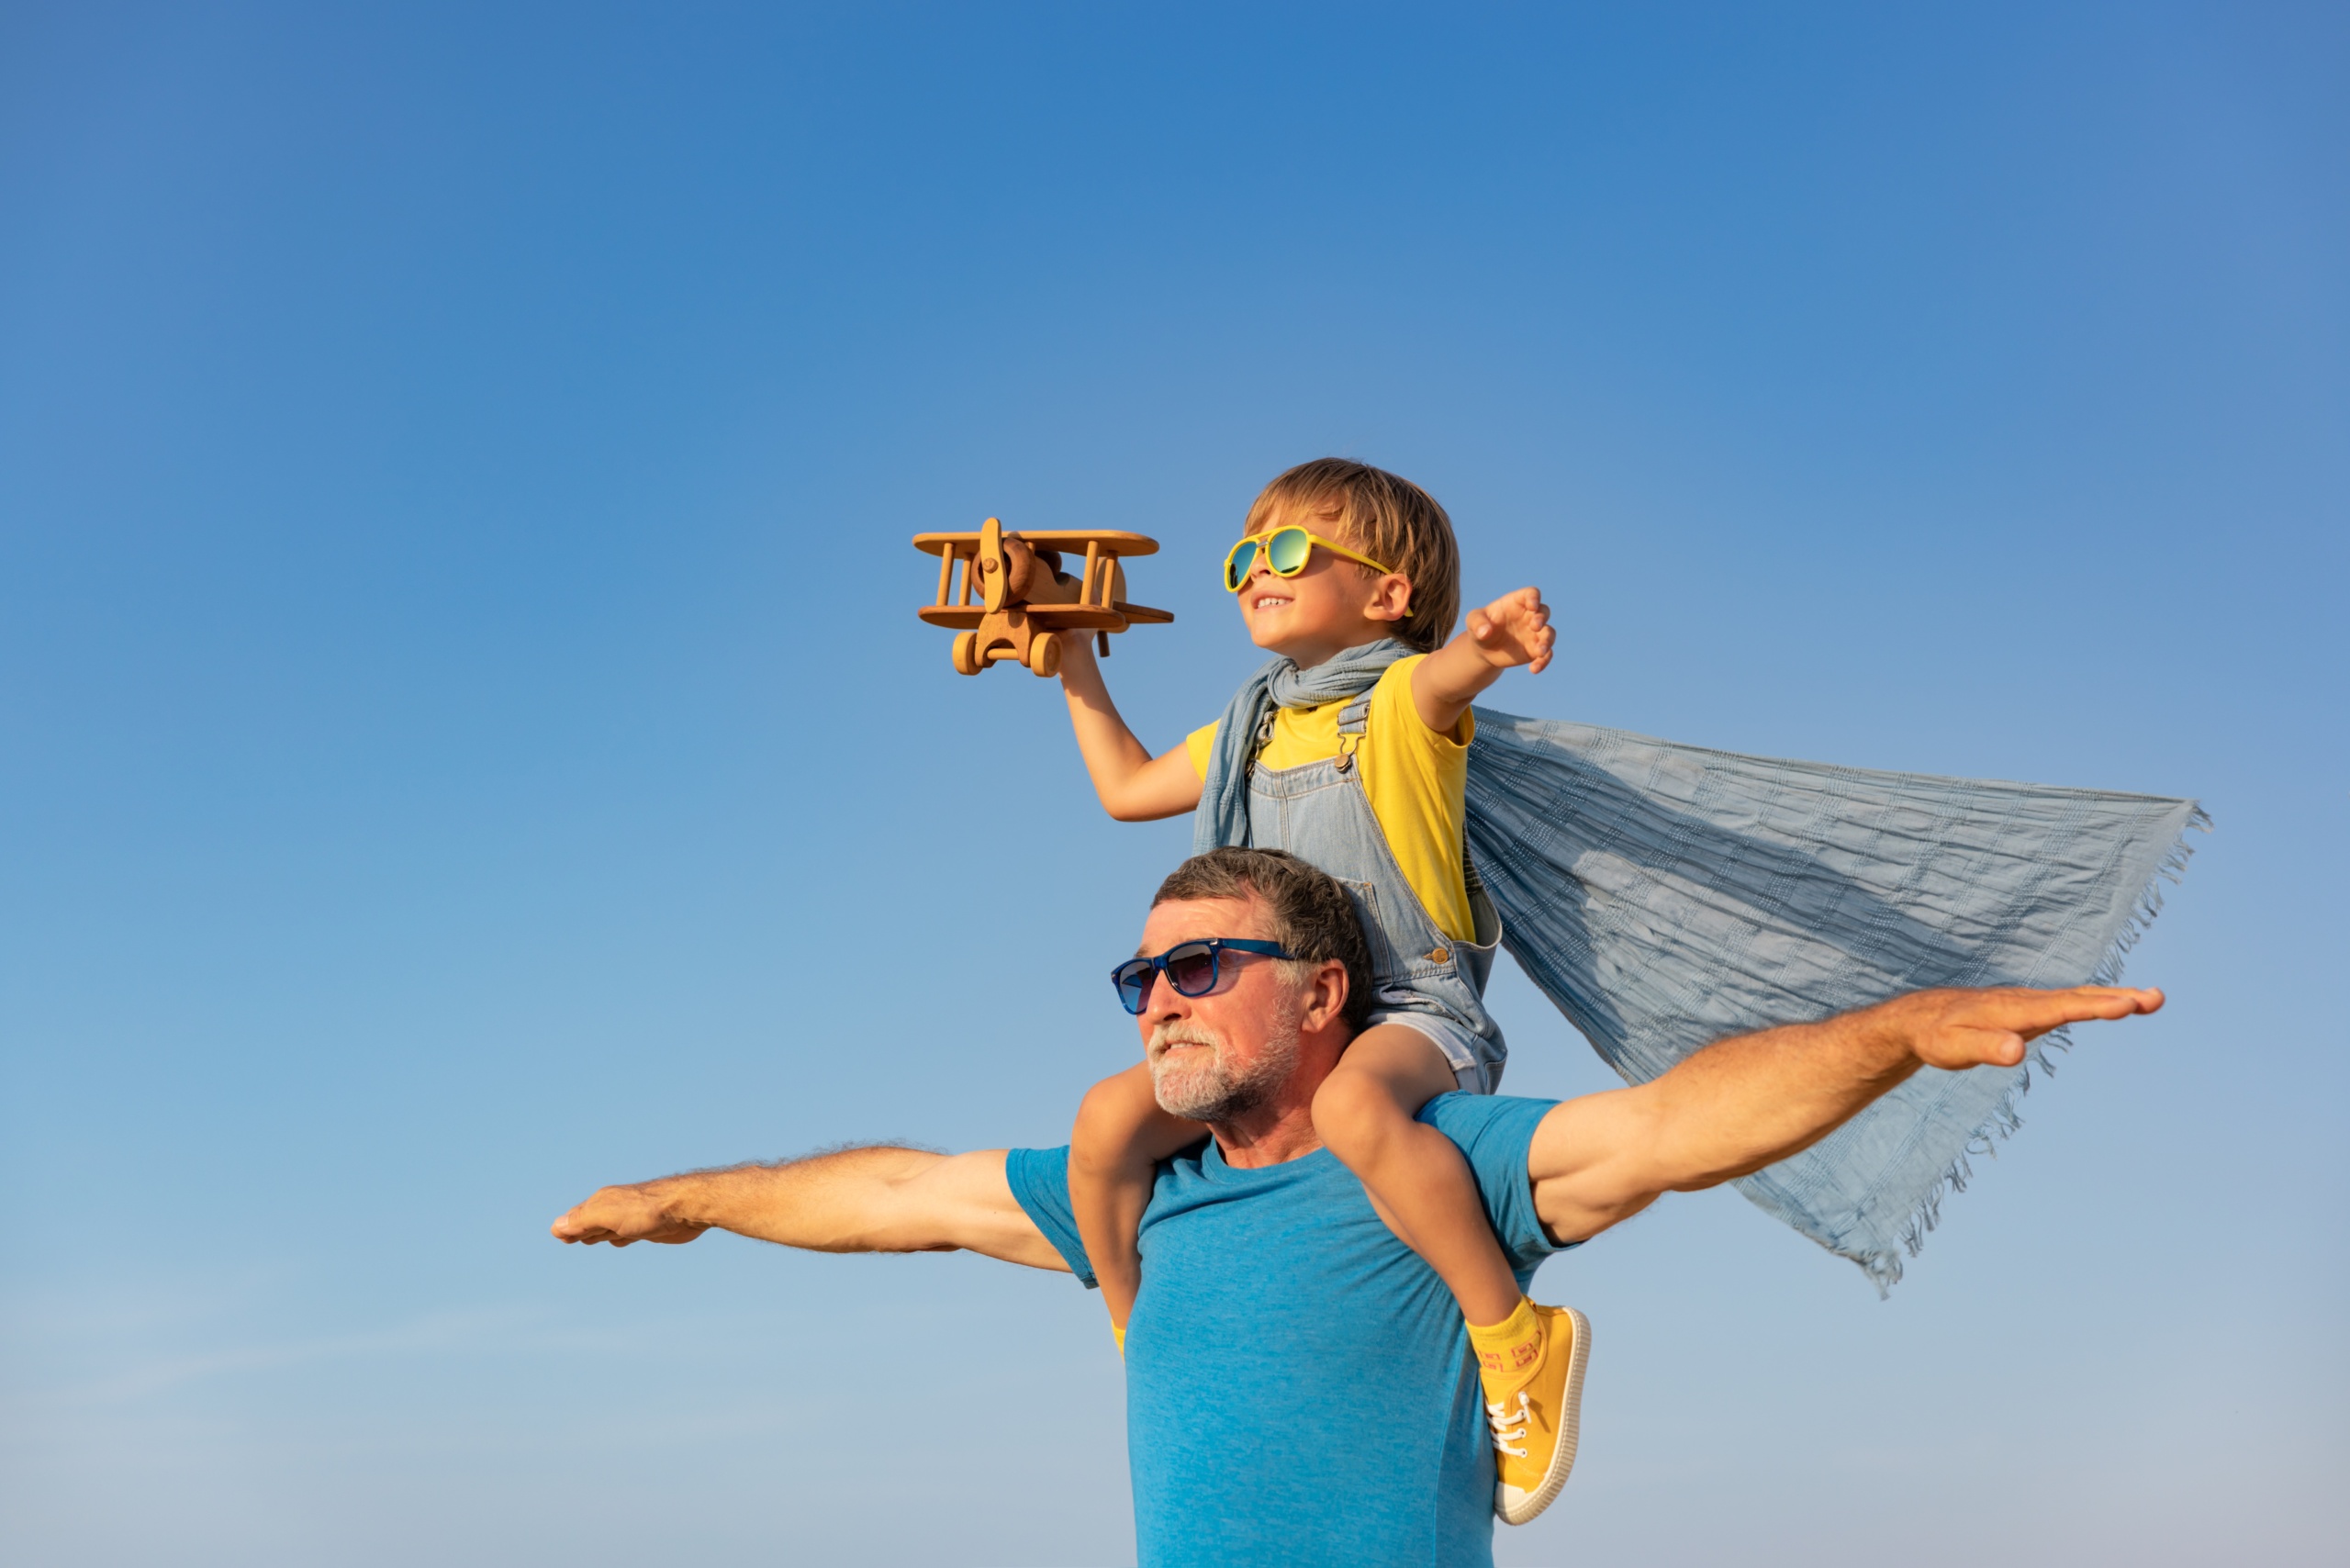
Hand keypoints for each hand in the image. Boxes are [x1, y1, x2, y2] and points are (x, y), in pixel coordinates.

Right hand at [550, 1183, 709, 1246]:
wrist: (687, 1207)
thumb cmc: (648, 1209)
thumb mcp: (609, 1215)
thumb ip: (584, 1220)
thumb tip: (557, 1225)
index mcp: (603, 1202)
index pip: (577, 1216)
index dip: (567, 1227)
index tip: (557, 1235)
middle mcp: (616, 1207)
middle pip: (591, 1221)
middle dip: (579, 1229)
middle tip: (565, 1237)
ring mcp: (632, 1217)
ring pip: (609, 1227)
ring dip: (598, 1233)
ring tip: (587, 1239)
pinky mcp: (649, 1228)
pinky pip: (627, 1233)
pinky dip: (619, 1237)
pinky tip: (620, 1241)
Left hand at [1464, 586, 1553, 672]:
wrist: (1483, 649)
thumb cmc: (1479, 627)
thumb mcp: (1473, 621)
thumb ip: (1477, 623)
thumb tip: (1485, 632)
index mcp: (1516, 603)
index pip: (1531, 594)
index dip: (1534, 597)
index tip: (1532, 605)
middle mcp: (1529, 616)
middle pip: (1544, 612)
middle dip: (1542, 618)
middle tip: (1534, 626)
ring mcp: (1534, 633)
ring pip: (1549, 633)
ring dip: (1547, 641)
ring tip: (1539, 651)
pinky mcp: (1535, 650)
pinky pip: (1546, 655)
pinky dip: (1543, 661)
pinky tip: (1534, 669)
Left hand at [1885, 985, 2164, 1070]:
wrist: (1918, 1018)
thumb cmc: (1935, 1036)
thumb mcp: (1955, 1048)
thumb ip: (1986, 1048)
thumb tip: (2017, 1051)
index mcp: (2012, 1011)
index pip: (2060, 1008)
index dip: (2095, 1007)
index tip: (2129, 1004)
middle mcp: (2025, 1002)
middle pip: (2077, 998)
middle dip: (2118, 998)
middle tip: (2157, 998)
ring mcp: (2028, 1003)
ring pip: (2076, 997)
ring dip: (2114, 997)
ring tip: (2152, 999)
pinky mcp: (2027, 1010)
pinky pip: (2068, 1002)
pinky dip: (2095, 1001)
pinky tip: (2114, 1004)